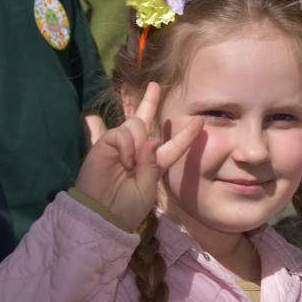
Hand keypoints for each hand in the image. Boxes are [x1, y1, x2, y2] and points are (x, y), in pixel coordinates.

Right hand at [74, 82, 202, 231]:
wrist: (103, 215)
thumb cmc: (126, 208)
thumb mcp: (147, 189)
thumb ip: (153, 165)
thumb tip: (152, 139)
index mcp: (152, 164)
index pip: (172, 146)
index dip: (186, 135)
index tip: (199, 121)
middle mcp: (137, 151)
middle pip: (145, 120)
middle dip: (150, 101)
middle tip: (154, 85)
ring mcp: (120, 146)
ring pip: (137, 125)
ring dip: (139, 142)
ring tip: (131, 165)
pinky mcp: (105, 144)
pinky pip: (123, 132)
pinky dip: (128, 145)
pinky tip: (125, 161)